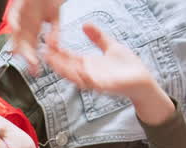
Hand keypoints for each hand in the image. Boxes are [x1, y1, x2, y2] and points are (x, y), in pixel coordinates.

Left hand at [5, 0, 63, 75]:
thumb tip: (54, 46)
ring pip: (16, 34)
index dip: (33, 60)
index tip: (36, 71)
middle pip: (23, 45)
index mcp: (34, 29)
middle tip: (31, 65)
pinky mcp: (17, 8)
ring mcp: (21, 18)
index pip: (32, 48)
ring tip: (19, 54)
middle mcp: (26, 26)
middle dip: (26, 56)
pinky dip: (14, 23)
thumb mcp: (55, 18)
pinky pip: (13, 16)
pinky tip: (16, 30)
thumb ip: (55, 32)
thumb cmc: (50, 0)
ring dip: (17, 44)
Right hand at [44, 23, 174, 125]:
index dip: (58, 52)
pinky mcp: (105, 86)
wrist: (142, 81)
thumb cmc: (127, 67)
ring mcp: (96, 81)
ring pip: (76, 76)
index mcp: (89, 65)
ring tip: (53, 62)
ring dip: (64, 70)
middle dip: (55, 61)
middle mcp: (89, 74)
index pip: (69, 58)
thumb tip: (84, 24)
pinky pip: (92, 82)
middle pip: (68, 67)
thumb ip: (97, 37)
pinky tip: (76, 69)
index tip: (46, 45)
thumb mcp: (111, 46)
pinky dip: (83, 77)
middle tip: (43, 53)